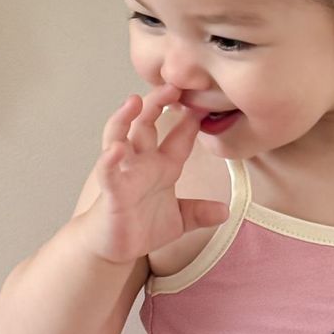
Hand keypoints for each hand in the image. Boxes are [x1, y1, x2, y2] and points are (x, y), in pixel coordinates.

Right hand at [77, 84, 229, 264]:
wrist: (113, 248)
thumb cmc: (140, 228)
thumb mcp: (178, 221)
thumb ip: (200, 213)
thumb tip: (225, 211)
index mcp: (162, 167)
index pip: (179, 137)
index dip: (191, 119)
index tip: (205, 99)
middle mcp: (142, 163)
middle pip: (146, 123)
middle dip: (157, 102)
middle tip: (173, 85)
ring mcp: (124, 173)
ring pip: (120, 136)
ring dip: (125, 118)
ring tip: (134, 100)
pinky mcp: (111, 191)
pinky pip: (108, 171)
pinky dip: (110, 160)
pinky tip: (116, 149)